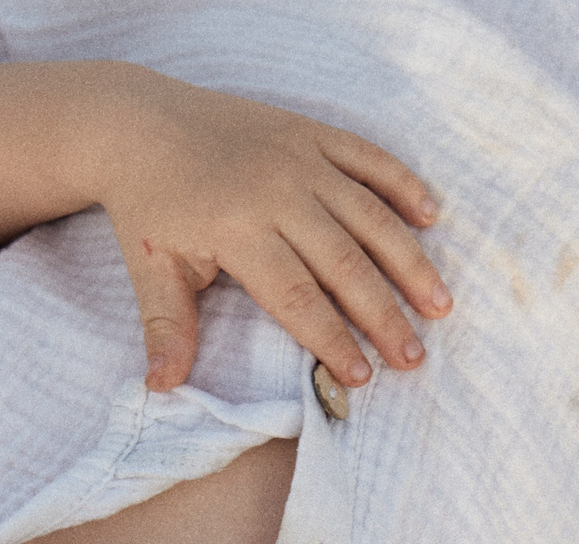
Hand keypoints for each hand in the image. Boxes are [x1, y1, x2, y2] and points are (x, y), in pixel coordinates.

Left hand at [98, 71, 453, 391]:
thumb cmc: (149, 202)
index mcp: (238, 229)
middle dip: (384, 315)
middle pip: (345, 263)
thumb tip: (162, 386)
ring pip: (370, 215)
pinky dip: (403, 185)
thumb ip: (166, 327)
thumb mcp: (149, 267)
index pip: (298, 298)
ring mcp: (300, 158)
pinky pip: (368, 158)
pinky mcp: (311, 132)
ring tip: (439, 304)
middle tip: (413, 357)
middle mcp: (277, 192)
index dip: (333, 340)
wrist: (138, 121)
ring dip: (409, 261)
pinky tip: (432, 218)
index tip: (361, 376)